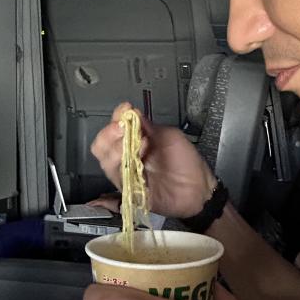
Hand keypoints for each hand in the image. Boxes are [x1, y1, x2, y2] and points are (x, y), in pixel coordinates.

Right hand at [90, 102, 215, 219]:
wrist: (197, 189)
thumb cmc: (187, 163)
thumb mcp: (170, 136)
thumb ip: (149, 126)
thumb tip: (132, 113)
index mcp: (136, 141)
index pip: (115, 126)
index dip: (117, 116)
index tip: (125, 109)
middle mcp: (127, 156)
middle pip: (102, 144)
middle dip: (109, 132)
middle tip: (122, 127)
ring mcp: (126, 173)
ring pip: (105, 158)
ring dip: (117, 146)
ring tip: (138, 141)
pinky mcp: (128, 188)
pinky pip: (115, 175)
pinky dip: (124, 162)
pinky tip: (140, 153)